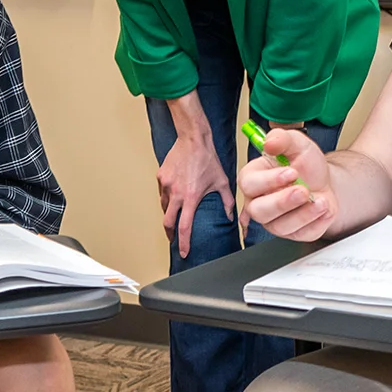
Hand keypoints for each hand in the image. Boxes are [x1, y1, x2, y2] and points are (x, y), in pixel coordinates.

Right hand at [158, 132, 234, 259]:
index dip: (183, 242)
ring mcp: (166, 185)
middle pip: (167, 222)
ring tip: (175, 215)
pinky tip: (173, 196)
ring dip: (169, 214)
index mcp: (191, 197)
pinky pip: (162, 193)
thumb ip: (227, 201)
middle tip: (173, 239)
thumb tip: (231, 216)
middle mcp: (176, 193)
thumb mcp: (222, 181)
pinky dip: (166, 198)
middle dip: (170, 234)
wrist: (193, 139)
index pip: (184, 227)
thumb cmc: (207, 158)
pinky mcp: (160, 176)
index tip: (182, 251)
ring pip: (163, 207)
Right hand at [237, 127, 334, 241]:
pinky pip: (300, 234)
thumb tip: (269, 141)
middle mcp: (259, 202)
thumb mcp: (297, 144)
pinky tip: (324, 208)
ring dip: (303, 214)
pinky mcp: (293, 233)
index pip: (248, 184)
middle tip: (303, 190)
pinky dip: (316, 222)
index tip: (291, 172)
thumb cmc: (306, 164)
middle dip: (283, 202)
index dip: (268, 180)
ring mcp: (275, 221)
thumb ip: (282, 138)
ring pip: (279, 226)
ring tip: (321, 200)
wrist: (326, 182)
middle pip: (259, 210)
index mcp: (254, 178)